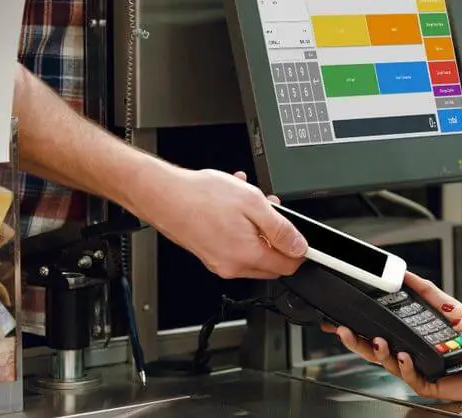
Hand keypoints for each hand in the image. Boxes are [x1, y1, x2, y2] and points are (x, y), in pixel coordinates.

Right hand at [135, 167, 306, 278]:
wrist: (162, 195)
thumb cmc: (200, 196)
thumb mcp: (253, 204)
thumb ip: (281, 228)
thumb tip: (300, 247)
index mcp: (247, 256)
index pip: (288, 267)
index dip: (299, 250)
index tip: (299, 235)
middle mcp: (232, 266)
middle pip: (271, 262)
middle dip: (277, 237)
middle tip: (272, 211)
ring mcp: (218, 262)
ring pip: (252, 251)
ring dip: (258, 229)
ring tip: (250, 203)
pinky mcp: (208, 254)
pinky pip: (234, 246)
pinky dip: (240, 229)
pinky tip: (234, 207)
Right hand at [322, 273, 461, 400]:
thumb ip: (445, 301)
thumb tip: (423, 287)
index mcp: (433, 327)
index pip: (404, 309)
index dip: (384, 301)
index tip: (363, 292)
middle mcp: (425, 347)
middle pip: (385, 341)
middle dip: (359, 337)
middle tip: (343, 329)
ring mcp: (428, 366)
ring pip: (393, 362)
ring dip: (379, 352)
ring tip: (375, 342)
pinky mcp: (437, 384)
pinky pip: (415, 380)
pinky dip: (406, 368)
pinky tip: (402, 356)